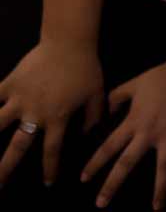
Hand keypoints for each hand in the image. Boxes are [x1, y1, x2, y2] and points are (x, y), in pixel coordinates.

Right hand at [0, 39, 105, 186]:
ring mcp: (19, 99)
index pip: (51, 150)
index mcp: (57, 118)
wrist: (69, 43)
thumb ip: (93, 117)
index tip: (48, 182)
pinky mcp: (9, 84)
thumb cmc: (86, 68)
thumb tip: (88, 133)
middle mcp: (34, 113)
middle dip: (5, 170)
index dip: (50, 168)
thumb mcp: (96, 95)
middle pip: (17, 147)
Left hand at [80, 57, 165, 208]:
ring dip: (160, 189)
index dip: (94, 164)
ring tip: (156, 208)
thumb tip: (102, 115)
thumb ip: (114, 98)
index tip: (84, 180)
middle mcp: (150, 133)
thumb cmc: (162, 76)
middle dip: (113, 185)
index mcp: (134, 121)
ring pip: (164, 167)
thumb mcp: (133, 84)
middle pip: (128, 163)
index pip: (109, 147)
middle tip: (101, 204)